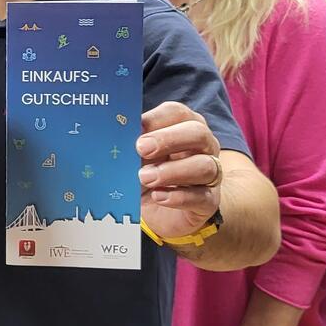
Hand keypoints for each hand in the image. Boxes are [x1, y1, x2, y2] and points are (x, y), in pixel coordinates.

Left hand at [137, 101, 222, 240]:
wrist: (160, 212)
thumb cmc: (147, 176)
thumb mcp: (136, 159)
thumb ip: (130, 146)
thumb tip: (115, 135)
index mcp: (183, 127)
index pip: (178, 113)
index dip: (157, 118)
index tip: (136, 128)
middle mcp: (203, 147)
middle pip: (197, 133)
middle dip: (169, 139)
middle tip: (141, 148)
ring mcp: (210, 174)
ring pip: (205, 165)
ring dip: (172, 170)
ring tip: (145, 177)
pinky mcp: (209, 201)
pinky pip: (202, 196)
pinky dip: (179, 197)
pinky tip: (157, 196)